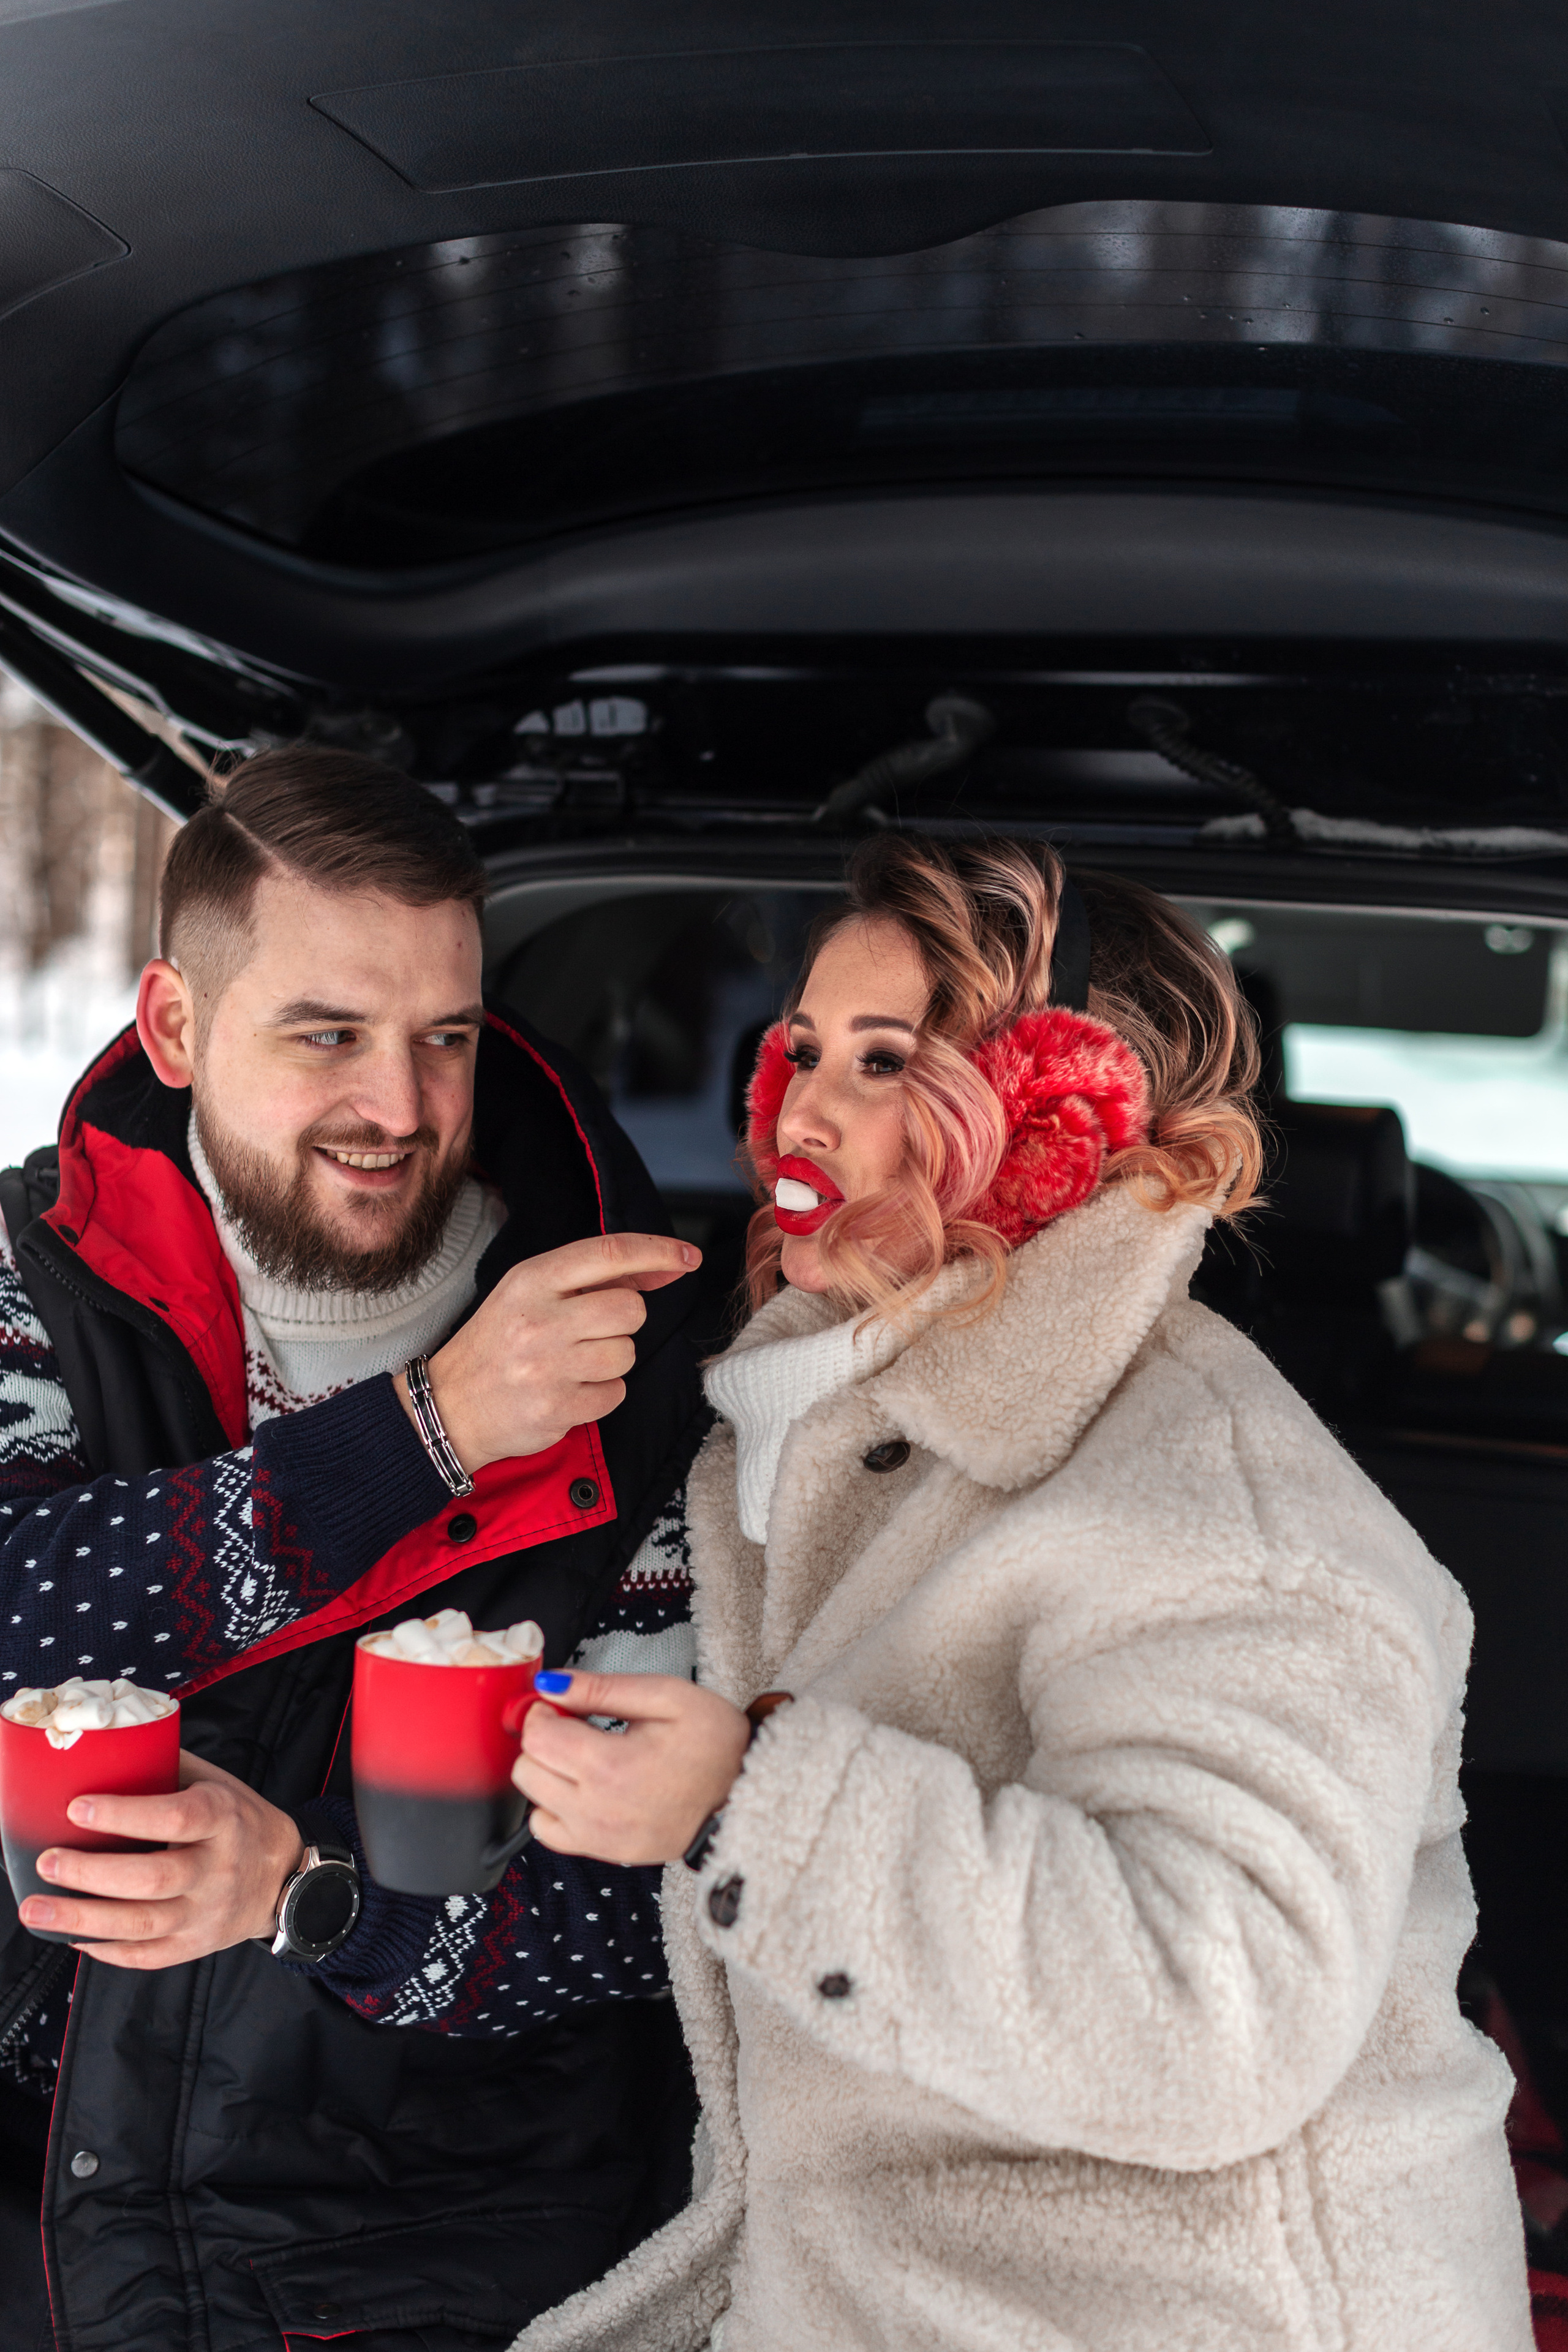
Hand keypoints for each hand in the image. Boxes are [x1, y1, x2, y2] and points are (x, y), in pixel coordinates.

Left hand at [16, 1751, 304, 1967]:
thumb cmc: (239, 1820)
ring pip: (143, 1924)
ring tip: (36, 1909)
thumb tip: (104, 1749)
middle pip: (153, 1879)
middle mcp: (218, 1869)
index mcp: (224, 1818)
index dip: (125, 1815)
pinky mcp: (196, 1946)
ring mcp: (207, 1913)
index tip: (76, 1807)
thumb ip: (166, 1767)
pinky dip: (105, 1949)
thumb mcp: (216, 1782)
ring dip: (83, 1919)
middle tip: (47, 1861)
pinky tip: (71, 1935)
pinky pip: (146, 1956)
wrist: (283, 1876)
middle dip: (92, 1873)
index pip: (175, 1817)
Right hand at [396, 1231, 699, 1471]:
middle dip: (625, 1321)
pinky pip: (616, 1393)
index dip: (657, 1251)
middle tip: (592, 1331)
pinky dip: (601, 1393)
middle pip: (631, 1309)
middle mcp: (540, 1320)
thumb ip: (594, 1277)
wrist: (450, 1406)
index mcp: (532, 1280)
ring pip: (627, 1353)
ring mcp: (548, 1367)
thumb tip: (666, 1265)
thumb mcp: (530, 1293)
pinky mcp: (557, 1409)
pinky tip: (570, 1390)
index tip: (689, 1256)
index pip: (609, 1253)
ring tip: (573, 1364)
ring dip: (612, 1360)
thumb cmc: (499, 1343)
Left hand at [514, 1673, 750, 1864]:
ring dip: (547, 1773)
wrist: (745, 1795)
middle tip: (574, 1726)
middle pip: (527, 1770)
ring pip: (532, 1802)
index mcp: (611, 1766)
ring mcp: (597, 1837)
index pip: (537, 1737)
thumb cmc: (714, 1745)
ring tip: (582, 1756)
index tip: (562, 1703)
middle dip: (542, 1740)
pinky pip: (548, 1833)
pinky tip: (582, 1788)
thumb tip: (552, 1683)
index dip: (541, 1711)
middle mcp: (596, 1809)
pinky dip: (554, 1808)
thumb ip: (603, 1688)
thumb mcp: (668, 1696)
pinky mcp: (604, 1852)